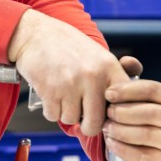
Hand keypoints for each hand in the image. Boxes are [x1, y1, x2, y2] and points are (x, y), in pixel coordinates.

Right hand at [8, 9, 127, 135]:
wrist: (36, 34)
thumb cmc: (68, 47)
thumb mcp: (97, 55)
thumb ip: (112, 79)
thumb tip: (123, 110)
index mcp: (109, 67)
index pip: (124, 104)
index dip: (115, 116)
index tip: (107, 114)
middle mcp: (93, 76)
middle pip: (95, 122)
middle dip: (88, 125)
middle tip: (83, 119)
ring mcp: (71, 84)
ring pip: (72, 120)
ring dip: (66, 113)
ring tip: (63, 97)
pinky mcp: (50, 90)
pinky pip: (53, 116)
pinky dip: (51, 110)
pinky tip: (51, 96)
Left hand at [103, 56, 160, 160]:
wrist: (121, 144)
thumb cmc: (122, 114)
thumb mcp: (121, 93)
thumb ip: (124, 73)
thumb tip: (128, 61)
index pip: (153, 89)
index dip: (129, 90)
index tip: (108, 93)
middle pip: (151, 112)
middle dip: (124, 113)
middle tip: (106, 114)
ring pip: (147, 133)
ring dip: (122, 131)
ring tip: (106, 129)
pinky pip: (145, 155)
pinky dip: (125, 149)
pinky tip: (111, 143)